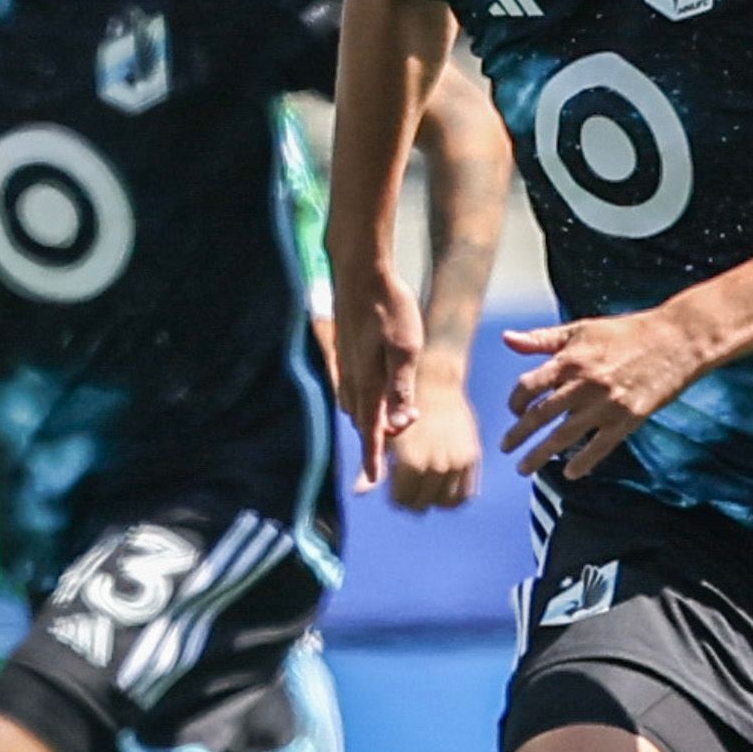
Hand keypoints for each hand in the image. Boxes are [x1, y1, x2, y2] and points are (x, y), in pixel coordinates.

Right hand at [331, 270, 423, 492]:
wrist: (361, 271)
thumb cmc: (389, 306)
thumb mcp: (405, 348)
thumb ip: (401, 387)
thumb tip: (400, 421)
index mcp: (367, 381)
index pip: (370, 429)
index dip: (372, 456)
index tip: (370, 480)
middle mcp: (350, 378)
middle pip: (363, 421)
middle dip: (379, 434)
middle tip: (407, 423)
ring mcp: (344, 366)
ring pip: (356, 407)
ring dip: (372, 418)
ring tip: (397, 413)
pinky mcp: (345, 355)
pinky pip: (352, 391)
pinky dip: (366, 401)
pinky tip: (379, 392)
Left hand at [387, 366, 484, 510]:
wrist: (434, 383)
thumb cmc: (402, 408)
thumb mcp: (384, 436)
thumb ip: (373, 466)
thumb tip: (358, 493)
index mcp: (411, 463)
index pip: (402, 501)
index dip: (395, 497)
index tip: (394, 488)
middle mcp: (436, 466)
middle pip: (421, 504)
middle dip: (412, 499)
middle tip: (409, 487)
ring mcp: (457, 464)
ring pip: (445, 503)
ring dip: (434, 499)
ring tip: (426, 488)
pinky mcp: (472, 458)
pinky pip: (466, 493)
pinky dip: (454, 495)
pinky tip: (444, 486)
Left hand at [500, 308, 706, 482]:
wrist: (675, 341)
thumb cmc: (626, 333)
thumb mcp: (581, 329)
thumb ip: (542, 339)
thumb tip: (507, 338)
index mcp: (570, 360)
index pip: (529, 386)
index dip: (515, 401)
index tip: (514, 411)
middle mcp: (584, 384)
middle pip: (541, 415)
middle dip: (518, 435)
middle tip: (505, 449)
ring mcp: (606, 404)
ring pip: (563, 436)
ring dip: (540, 455)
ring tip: (525, 468)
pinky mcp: (628, 419)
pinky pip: (599, 447)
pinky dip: (582, 462)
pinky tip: (569, 473)